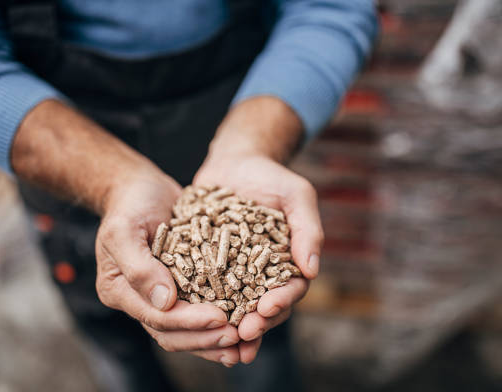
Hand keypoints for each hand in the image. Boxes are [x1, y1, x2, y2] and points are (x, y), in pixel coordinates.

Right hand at [12, 100, 241, 365]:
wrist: (139, 188)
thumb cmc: (130, 204)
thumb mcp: (125, 229)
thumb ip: (139, 267)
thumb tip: (165, 303)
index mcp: (120, 291)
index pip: (158, 318)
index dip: (190, 323)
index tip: (221, 319)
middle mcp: (139, 300)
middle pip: (173, 334)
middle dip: (205, 339)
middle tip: (238, 337)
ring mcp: (159, 296)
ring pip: (187, 331)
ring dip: (214, 340)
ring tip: (245, 342)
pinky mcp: (179, 287)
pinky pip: (198, 311)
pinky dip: (217, 321)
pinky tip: (243, 324)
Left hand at [194, 97, 323, 362]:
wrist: (234, 163)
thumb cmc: (270, 177)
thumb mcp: (296, 195)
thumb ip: (308, 229)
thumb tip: (312, 269)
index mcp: (288, 262)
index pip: (290, 290)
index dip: (280, 302)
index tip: (267, 309)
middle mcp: (262, 274)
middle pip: (262, 307)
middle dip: (254, 323)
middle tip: (242, 333)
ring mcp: (234, 272)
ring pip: (233, 306)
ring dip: (228, 325)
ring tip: (219, 339)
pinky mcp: (207, 266)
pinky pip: (203, 289)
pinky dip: (200, 306)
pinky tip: (189, 317)